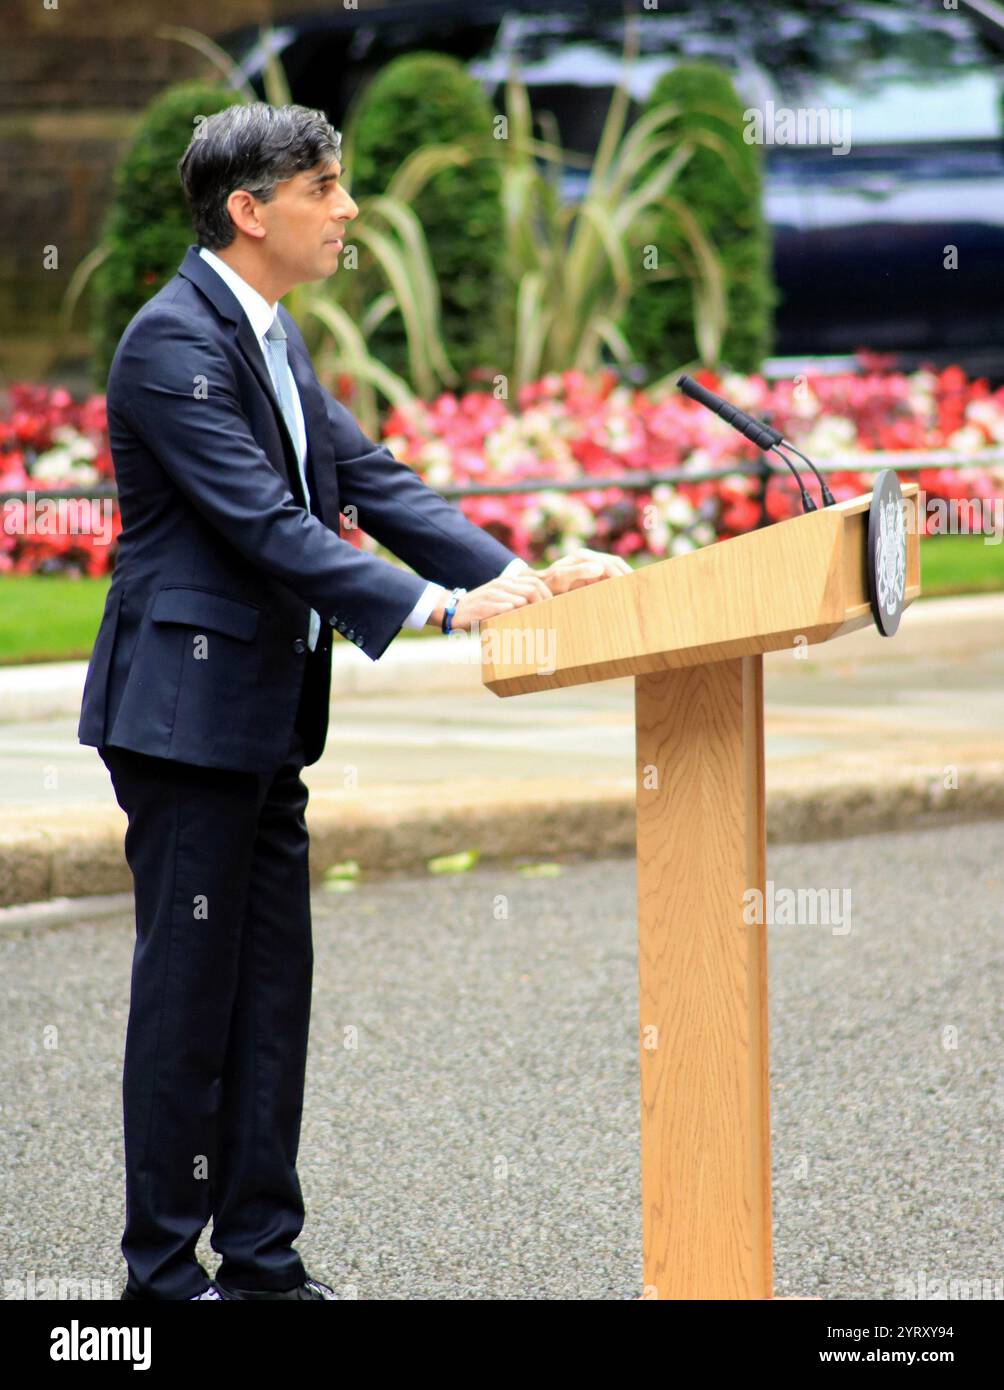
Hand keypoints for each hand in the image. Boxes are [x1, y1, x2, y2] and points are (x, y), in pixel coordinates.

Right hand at [430, 570, 552, 630]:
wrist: (454, 610)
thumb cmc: (481, 608)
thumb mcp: (499, 598)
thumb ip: (515, 598)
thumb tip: (538, 607)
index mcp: (506, 582)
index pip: (534, 582)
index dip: (547, 594)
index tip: (553, 607)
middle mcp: (501, 585)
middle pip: (531, 589)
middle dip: (544, 603)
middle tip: (550, 616)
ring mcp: (492, 595)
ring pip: (520, 598)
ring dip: (533, 610)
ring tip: (541, 621)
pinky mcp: (484, 606)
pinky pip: (503, 608)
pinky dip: (514, 614)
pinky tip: (522, 623)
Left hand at [535, 548, 631, 594]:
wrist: (537, 585)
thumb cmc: (547, 583)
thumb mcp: (560, 578)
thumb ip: (579, 571)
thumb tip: (601, 568)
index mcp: (584, 557)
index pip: (611, 564)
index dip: (622, 574)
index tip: (631, 585)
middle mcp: (589, 558)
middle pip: (616, 565)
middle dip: (628, 576)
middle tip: (639, 589)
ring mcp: (590, 566)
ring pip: (615, 571)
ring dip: (624, 580)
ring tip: (635, 592)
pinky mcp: (591, 575)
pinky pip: (608, 579)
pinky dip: (617, 585)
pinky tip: (622, 595)